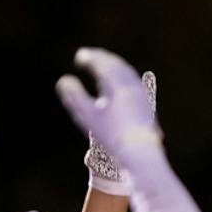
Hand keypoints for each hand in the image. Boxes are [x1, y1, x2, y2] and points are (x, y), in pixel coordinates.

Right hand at [62, 53, 159, 190]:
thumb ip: (75, 97)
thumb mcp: (88, 118)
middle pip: (115, 64)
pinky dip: (123, 77)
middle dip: (101, 58)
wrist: (141, 154)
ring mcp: (141, 94)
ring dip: (113, 65)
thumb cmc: (112, 137)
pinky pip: (134, 83)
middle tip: (90, 56)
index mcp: (117, 85)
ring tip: (103, 65)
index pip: (102, 64)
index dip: (89, 58)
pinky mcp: (147, 105)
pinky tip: (120, 84)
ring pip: (127, 73)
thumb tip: (63, 81)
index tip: (79, 57)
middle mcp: (131, 86)